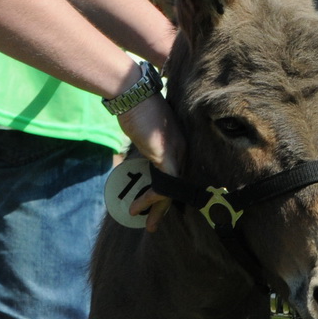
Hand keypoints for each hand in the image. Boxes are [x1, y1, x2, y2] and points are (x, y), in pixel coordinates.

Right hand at [118, 93, 183, 232]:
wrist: (134, 93)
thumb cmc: (138, 108)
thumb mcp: (146, 132)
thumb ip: (150, 145)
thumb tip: (144, 155)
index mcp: (180, 142)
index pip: (181, 172)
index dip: (173, 191)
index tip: (164, 205)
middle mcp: (183, 148)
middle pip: (180, 183)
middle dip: (167, 206)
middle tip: (156, 223)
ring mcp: (176, 151)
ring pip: (173, 188)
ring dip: (158, 208)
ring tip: (149, 225)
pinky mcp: (165, 154)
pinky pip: (163, 184)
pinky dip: (152, 198)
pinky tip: (139, 208)